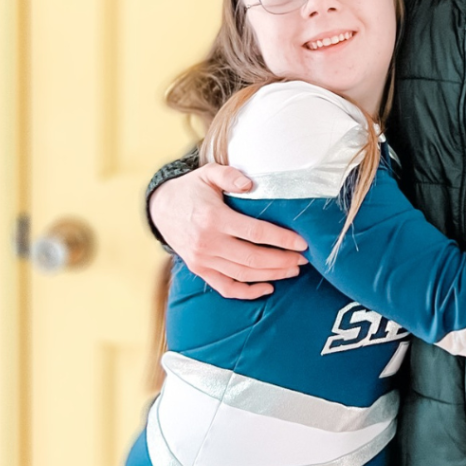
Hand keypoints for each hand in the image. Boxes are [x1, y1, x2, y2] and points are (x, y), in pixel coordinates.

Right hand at [149, 163, 308, 299]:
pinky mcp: (200, 270)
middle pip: (253, 258)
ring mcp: (202, 260)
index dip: (281, 239)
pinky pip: (226, 287)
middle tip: (304, 259)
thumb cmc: (192, 189)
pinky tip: (268, 287)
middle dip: (282, 261)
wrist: (161, 208)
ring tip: (294, 269)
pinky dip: (248, 292)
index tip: (302, 243)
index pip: (255, 232)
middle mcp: (208, 243)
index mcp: (214, 218)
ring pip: (243, 274)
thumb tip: (251, 185)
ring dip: (272, 274)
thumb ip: (231, 175)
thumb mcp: (209, 173)